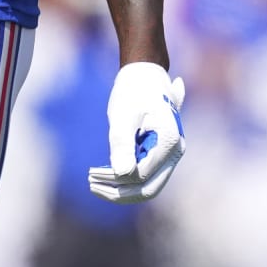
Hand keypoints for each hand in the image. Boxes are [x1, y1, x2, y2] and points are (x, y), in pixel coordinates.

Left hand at [87, 62, 184, 203]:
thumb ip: (123, 143)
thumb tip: (122, 174)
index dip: (115, 180)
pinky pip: (146, 177)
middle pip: (148, 189)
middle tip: (91, 184)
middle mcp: (175, 151)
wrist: (145, 74)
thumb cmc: (133, 91)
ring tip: (93, 182)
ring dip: (122, 190)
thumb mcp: (124, 115)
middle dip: (118, 192)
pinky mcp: (161, 155)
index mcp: (169, 140)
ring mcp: (170, 155)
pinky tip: (104, 175)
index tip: (91, 174)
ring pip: (148, 187)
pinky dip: (126, 181)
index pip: (142, 175)